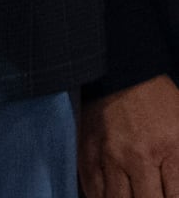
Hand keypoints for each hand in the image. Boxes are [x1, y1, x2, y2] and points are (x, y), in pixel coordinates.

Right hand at [80, 75, 178, 197]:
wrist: (121, 72)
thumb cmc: (159, 102)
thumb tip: (177, 186)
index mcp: (171, 150)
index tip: (168, 195)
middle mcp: (138, 156)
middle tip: (150, 194)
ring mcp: (109, 155)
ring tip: (132, 195)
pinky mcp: (87, 151)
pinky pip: (92, 189)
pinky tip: (111, 197)